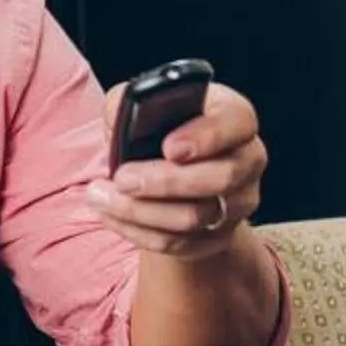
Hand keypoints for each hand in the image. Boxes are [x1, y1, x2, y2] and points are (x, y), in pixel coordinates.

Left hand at [88, 82, 266, 259]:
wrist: (162, 166)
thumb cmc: (155, 125)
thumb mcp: (140, 102)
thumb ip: (132, 102)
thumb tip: (122, 119)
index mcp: (234, 117)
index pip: (238, 121)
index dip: (207, 136)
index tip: (169, 148)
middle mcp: (247, 159)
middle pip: (220, 178)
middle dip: (164, 182)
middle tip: (121, 177)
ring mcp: (238, 202)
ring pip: (196, 217)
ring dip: (140, 210)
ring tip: (99, 195)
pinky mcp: (219, 235)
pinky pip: (181, 243)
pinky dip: (138, 231)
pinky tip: (109, 214)